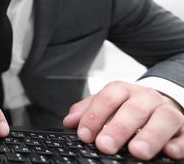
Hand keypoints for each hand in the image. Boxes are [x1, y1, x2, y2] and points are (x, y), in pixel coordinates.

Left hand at [63, 80, 183, 159]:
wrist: (160, 103)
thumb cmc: (129, 106)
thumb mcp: (106, 104)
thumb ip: (87, 111)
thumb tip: (70, 122)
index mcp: (124, 91)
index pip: (107, 98)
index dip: (94, 116)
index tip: (85, 135)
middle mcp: (146, 98)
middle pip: (134, 109)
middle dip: (118, 128)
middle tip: (105, 145)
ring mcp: (168, 112)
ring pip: (163, 118)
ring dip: (150, 136)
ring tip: (137, 152)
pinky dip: (179, 143)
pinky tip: (170, 152)